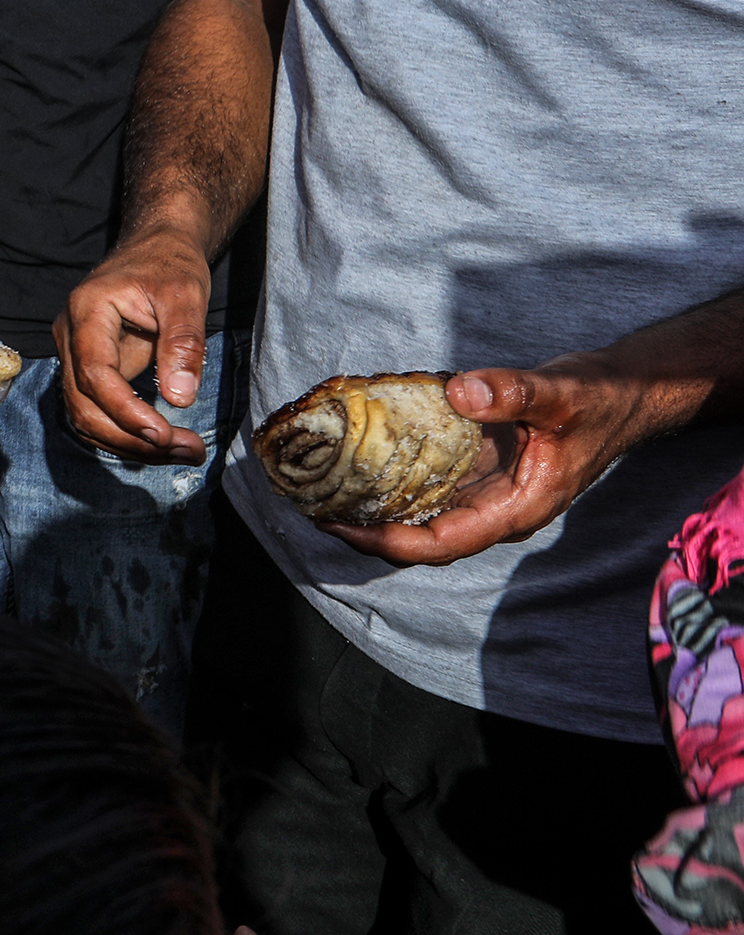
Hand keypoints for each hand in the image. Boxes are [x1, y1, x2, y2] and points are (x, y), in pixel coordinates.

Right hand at [54, 226, 214, 462]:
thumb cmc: (169, 263)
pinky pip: (98, 411)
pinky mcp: (91, 368)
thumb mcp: (186, 294)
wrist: (156, 247)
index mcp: (87, 310)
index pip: (94, 373)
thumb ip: (182, 343)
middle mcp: (71, 336)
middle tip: (187, 450)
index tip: (164, 433)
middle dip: (131, 438)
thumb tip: (180, 398)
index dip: (125, 410)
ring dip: (130, 443)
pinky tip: (163, 441)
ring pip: (86, 415)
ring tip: (183, 450)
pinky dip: (127, 433)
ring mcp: (76, 354)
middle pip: (83, 404)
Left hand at [324, 353, 673, 565]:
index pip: (442, 542)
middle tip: (311, 508)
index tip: (342, 527)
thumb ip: (516, 393)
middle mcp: (496, 510)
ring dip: (373, 508)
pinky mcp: (479, 471)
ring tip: (319, 492)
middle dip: (367, 530)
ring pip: (421, 515)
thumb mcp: (562, 393)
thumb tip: (461, 393)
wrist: (622, 394)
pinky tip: (356, 461)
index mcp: (516, 509)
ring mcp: (486, 493)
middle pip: (421, 538)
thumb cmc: (600, 400)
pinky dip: (392, 479)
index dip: (389, 541)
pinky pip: (429, 485)